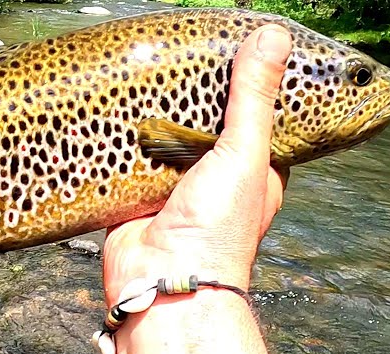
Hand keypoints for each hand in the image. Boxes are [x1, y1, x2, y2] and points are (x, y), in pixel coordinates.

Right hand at [103, 24, 292, 304]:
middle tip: (184, 53)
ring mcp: (172, 186)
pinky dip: (122, 137)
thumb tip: (272, 37)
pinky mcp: (134, 193)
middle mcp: (214, 178)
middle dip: (194, 97)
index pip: (255, 116)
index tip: (237, 46)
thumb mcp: (245, 154)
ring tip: (147, 70)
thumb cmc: (217, 231)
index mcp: (253, 171)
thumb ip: (253, 98)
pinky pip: (127, 156)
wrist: (161, 280)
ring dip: (155, 114)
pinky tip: (116, 107)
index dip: (248, 84)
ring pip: (164, 136)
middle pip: (205, 123)